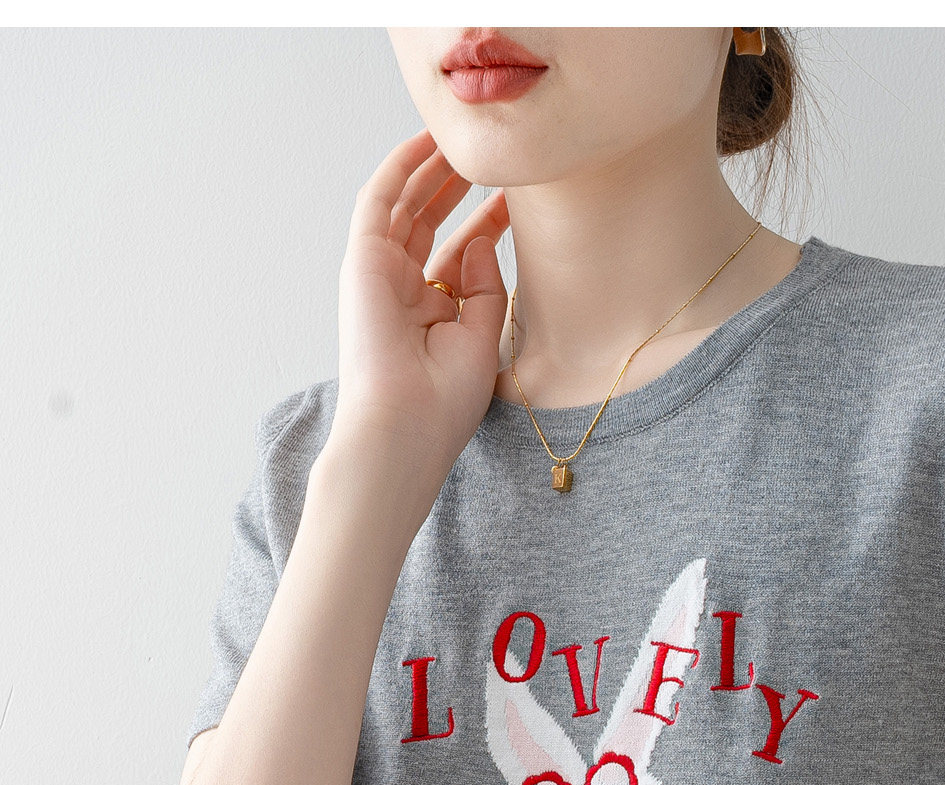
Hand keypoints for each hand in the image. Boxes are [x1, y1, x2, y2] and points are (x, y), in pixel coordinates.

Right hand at [330, 130, 510, 485]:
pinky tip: (426, 142)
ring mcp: (381, 274)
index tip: (519, 197)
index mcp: (433, 316)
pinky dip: (401, 169)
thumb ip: (486, 287)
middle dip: (458, 186)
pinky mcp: (362, 260)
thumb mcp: (482, 339)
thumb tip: (485, 237)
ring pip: (406, 205)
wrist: (403, 427)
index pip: (460, 255)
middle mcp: (404, 291)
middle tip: (489, 154)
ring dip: (431, 168)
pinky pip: (380, 201)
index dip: (488, 222)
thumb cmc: (443, 402)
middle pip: (431, 224)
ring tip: (460, 134)